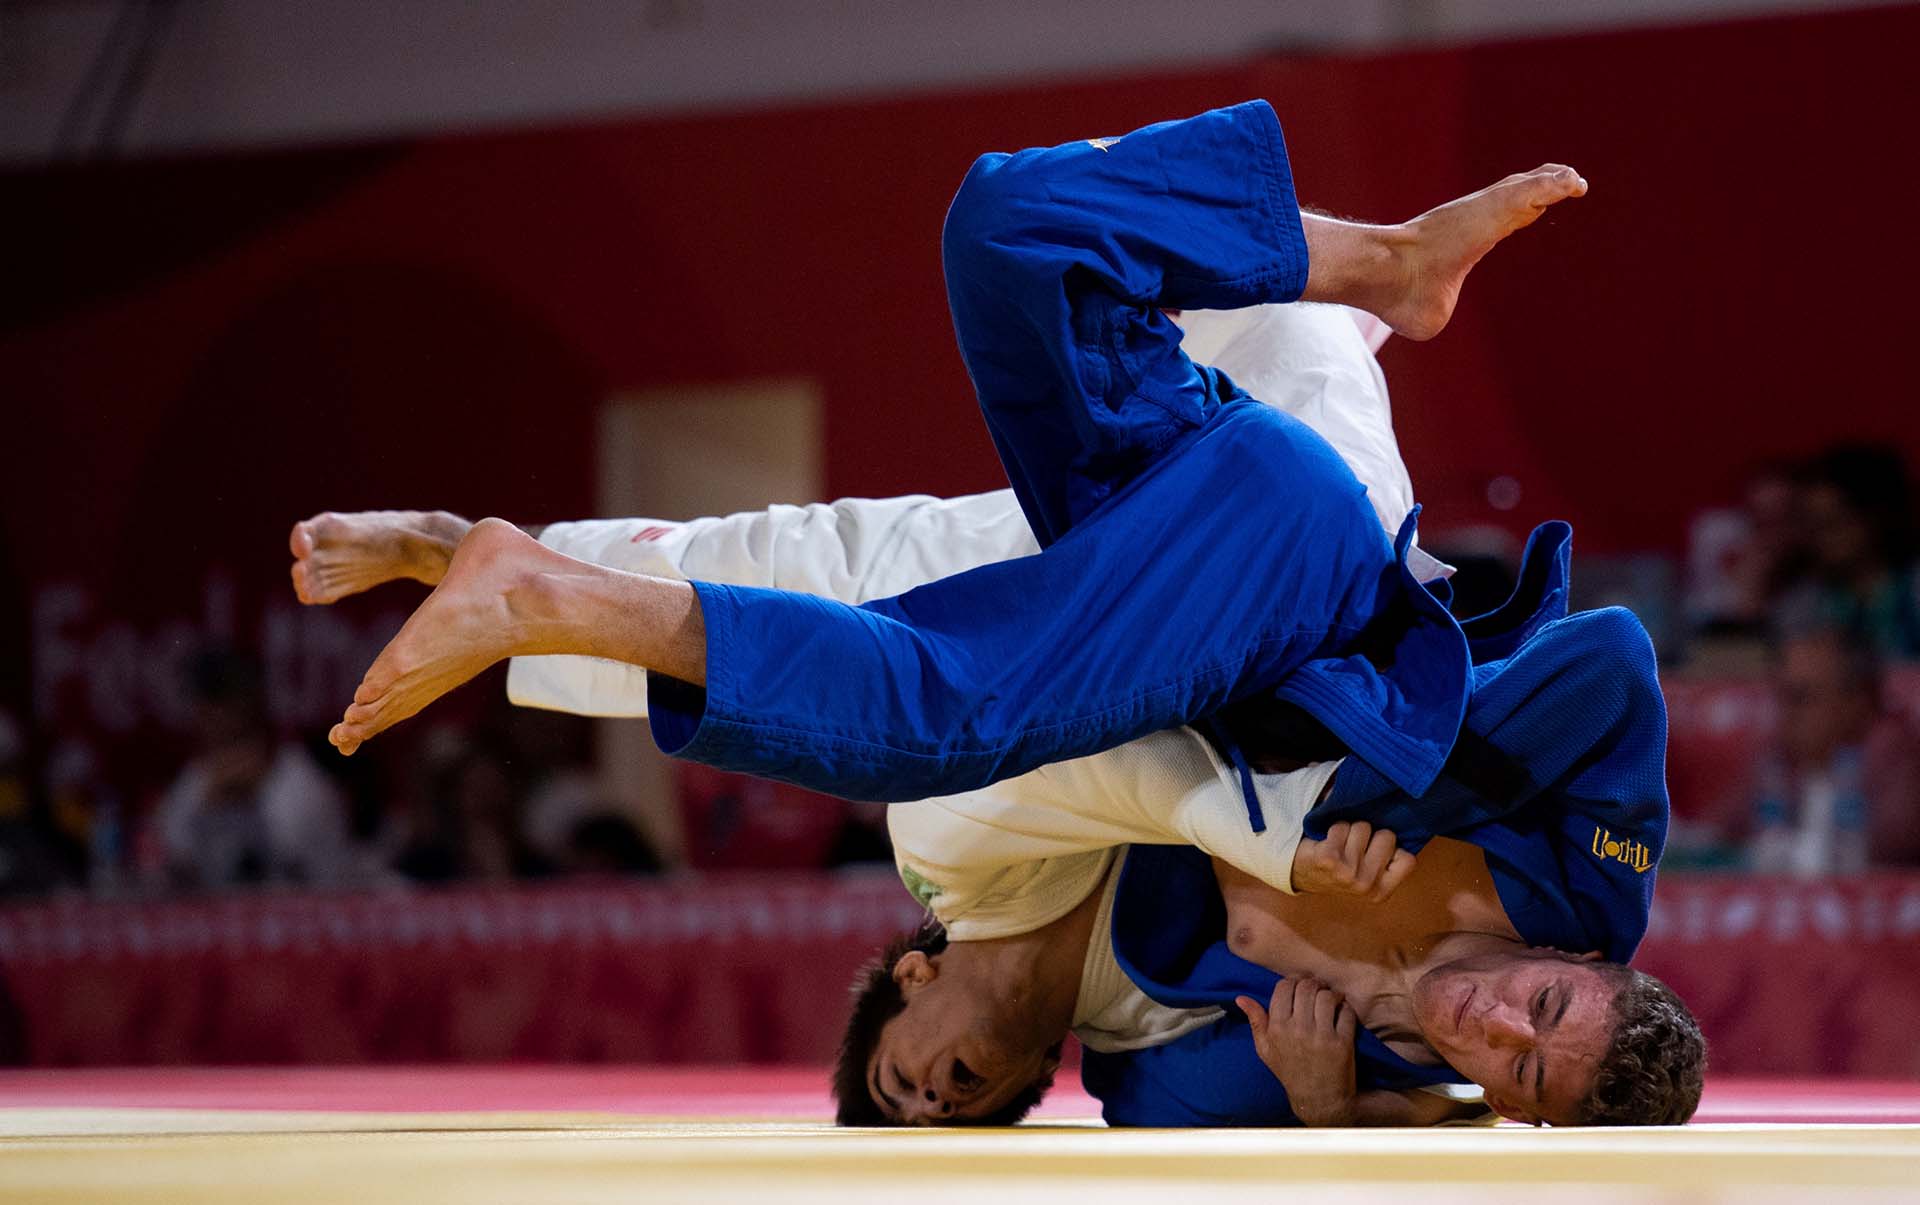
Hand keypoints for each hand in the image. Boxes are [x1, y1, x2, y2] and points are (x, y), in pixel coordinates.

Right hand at [1236, 977, 1358, 1126]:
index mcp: (1277, 1028)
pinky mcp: (1342, 1043)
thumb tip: (1241, 998)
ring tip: (1330, 1002)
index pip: (1284, 987)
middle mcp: (1298, 1030)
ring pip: (1327, 996)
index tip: (1298, 990)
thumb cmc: (1290, 1072)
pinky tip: (1341, 1014)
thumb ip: (1255, 1021)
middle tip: (1316, 991)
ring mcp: (1321, 1036)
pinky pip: (1346, 1012)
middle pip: (1307, 987)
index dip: (1292, 984)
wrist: (1318, 1099)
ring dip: (1330, 995)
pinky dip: (1346, 1009)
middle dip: (1312, 986)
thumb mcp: (1266, 1049)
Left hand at [1289, 820, 1414, 900]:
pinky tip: (1326, 843)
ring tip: (1339, 845)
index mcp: (1381, 892)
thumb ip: (1388, 858)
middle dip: (1371, 836)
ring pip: (1363, 827)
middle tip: (1353, 849)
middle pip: (1387, 836)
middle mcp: (1366, 886)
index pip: (1408, 859)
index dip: (1393, 850)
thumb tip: (1404, 820)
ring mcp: (1347, 874)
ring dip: (1350, 830)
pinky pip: (1342, 826)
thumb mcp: (1369, 873)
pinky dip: (1334, 828)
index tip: (1375, 854)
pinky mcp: (1328, 859)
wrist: (1300, 875)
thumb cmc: (1340, 869)